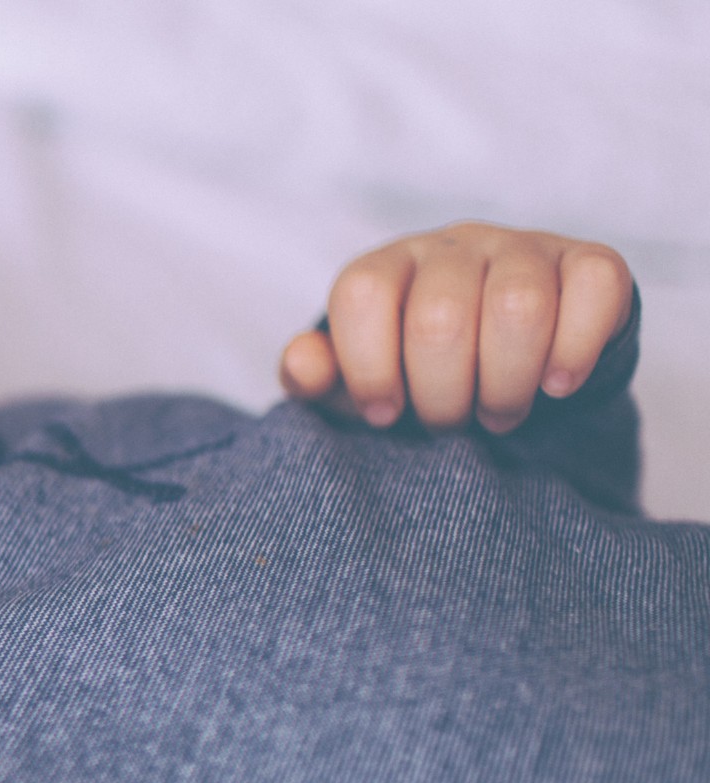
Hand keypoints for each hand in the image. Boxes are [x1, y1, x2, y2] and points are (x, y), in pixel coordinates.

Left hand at [279, 223, 633, 433]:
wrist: (507, 360)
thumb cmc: (417, 375)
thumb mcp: (358, 385)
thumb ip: (316, 379)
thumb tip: (303, 364)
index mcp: (387, 267)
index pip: (362, 293)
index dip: (370, 368)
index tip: (384, 414)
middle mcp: (453, 246)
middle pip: (440, 316)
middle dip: (442, 395)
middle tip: (448, 423)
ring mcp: (524, 246)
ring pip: (519, 306)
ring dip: (506, 383)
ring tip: (497, 413)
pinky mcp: (588, 261)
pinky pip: (593, 288)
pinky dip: (575, 350)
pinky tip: (556, 385)